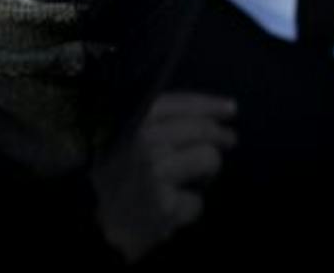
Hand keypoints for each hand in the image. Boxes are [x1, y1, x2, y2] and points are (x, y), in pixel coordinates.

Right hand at [91, 91, 237, 262]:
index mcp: (134, 122)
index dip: (209, 104)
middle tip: (231, 140)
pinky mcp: (164, 202)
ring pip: (209, 159)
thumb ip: (161, 125)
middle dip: (221, 136)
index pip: (179, 104)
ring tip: (190, 183)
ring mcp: (155, 170)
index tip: (230, 109)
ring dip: (207, 174)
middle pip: (202, 130)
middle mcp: (145, 141)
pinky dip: (190, 208)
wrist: (102, 230)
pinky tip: (173, 212)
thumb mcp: (129, 142)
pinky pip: (198, 200)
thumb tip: (211, 114)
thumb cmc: (120, 182)